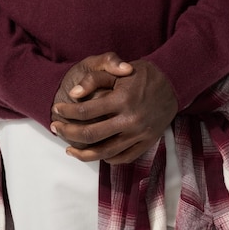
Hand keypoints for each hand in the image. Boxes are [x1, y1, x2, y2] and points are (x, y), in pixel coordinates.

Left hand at [51, 59, 177, 164]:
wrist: (172, 82)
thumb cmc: (142, 73)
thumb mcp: (117, 70)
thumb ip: (94, 80)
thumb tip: (73, 94)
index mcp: (121, 99)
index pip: (85, 111)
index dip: (67, 111)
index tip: (56, 109)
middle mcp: (130, 120)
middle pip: (91, 135)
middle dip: (68, 132)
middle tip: (55, 128)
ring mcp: (139, 134)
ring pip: (105, 152)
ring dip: (83, 153)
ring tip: (69, 149)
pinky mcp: (147, 143)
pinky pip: (123, 157)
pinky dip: (107, 158)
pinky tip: (96, 154)